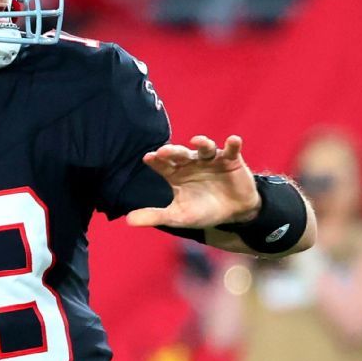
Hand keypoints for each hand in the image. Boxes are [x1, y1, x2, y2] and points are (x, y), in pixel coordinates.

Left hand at [126, 135, 260, 228]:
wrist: (233, 214)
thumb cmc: (203, 211)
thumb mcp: (178, 216)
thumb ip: (155, 216)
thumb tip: (128, 220)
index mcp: (176, 173)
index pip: (162, 164)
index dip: (156, 160)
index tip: (148, 157)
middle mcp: (191, 162)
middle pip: (180, 153)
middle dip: (173, 151)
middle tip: (165, 151)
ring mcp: (211, 159)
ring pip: (205, 148)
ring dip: (202, 143)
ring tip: (198, 141)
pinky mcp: (231, 160)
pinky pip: (231, 150)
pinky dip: (232, 144)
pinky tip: (233, 140)